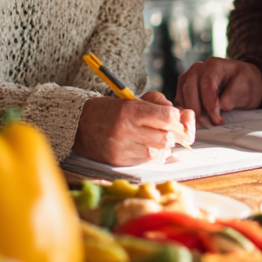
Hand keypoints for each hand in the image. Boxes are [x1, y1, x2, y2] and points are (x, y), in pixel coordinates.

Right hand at [73, 95, 194, 165]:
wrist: (79, 125)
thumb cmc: (109, 110)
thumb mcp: (131, 99)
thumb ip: (158, 103)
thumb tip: (182, 117)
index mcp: (129, 110)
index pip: (168, 117)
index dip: (175, 118)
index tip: (172, 117)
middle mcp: (126, 130)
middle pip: (166, 138)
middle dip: (171, 134)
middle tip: (164, 130)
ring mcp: (122, 148)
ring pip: (159, 153)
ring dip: (162, 147)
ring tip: (153, 139)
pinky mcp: (120, 162)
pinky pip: (147, 162)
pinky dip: (152, 155)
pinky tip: (145, 147)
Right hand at [175, 58, 261, 126]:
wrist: (242, 84)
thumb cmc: (245, 83)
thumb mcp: (247, 87)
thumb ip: (234, 94)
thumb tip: (221, 105)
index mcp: (215, 64)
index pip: (207, 82)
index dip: (210, 102)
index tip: (217, 119)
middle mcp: (198, 68)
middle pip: (189, 88)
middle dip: (197, 109)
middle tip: (208, 125)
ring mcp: (189, 78)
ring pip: (181, 94)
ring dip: (189, 112)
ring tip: (202, 126)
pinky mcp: (184, 89)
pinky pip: (179, 101)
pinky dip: (184, 112)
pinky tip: (193, 122)